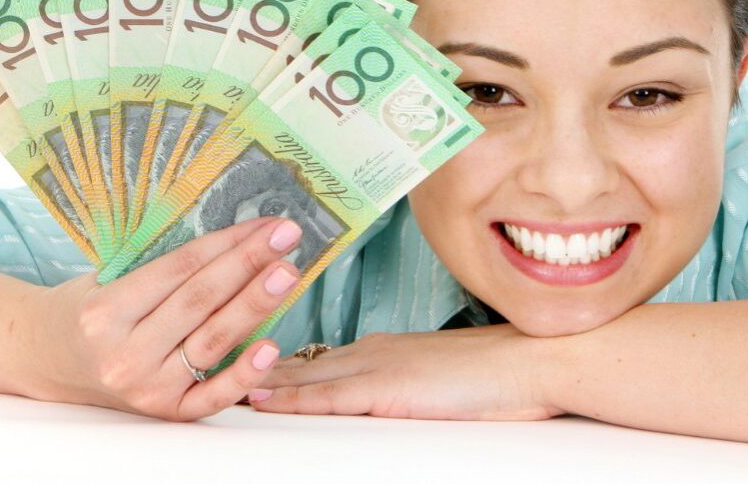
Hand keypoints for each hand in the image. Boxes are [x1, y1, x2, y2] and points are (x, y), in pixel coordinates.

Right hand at [27, 215, 302, 420]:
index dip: (228, 243)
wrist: (48, 361)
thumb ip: (162, 265)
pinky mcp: (166, 411)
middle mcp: (124, 353)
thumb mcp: (110, 277)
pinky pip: (212, 394)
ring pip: (212, 340)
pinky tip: (272, 346)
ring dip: (256, 304)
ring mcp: (146, 388)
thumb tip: (235, 237)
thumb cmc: (89, 309)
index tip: (266, 223)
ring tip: (289, 273)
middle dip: (249, 264)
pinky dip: (244, 373)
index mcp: (107, 310)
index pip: (181, 268)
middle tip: (288, 237)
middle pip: (200, 300)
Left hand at [247, 324, 567, 419]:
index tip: (252, 360)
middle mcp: (373, 351)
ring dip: (263, 378)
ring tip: (220, 381)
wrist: (531, 360)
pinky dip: (291, 396)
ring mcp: (378, 367)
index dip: (285, 360)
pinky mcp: (386, 389)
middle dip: (261, 363)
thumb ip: (412, 379)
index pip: (323, 356)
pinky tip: (263, 399)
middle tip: (216, 360)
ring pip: (305, 373)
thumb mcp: (445, 373)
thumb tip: (394, 392)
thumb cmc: (500, 371)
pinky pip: (328, 395)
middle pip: (304, 360)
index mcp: (386, 348)